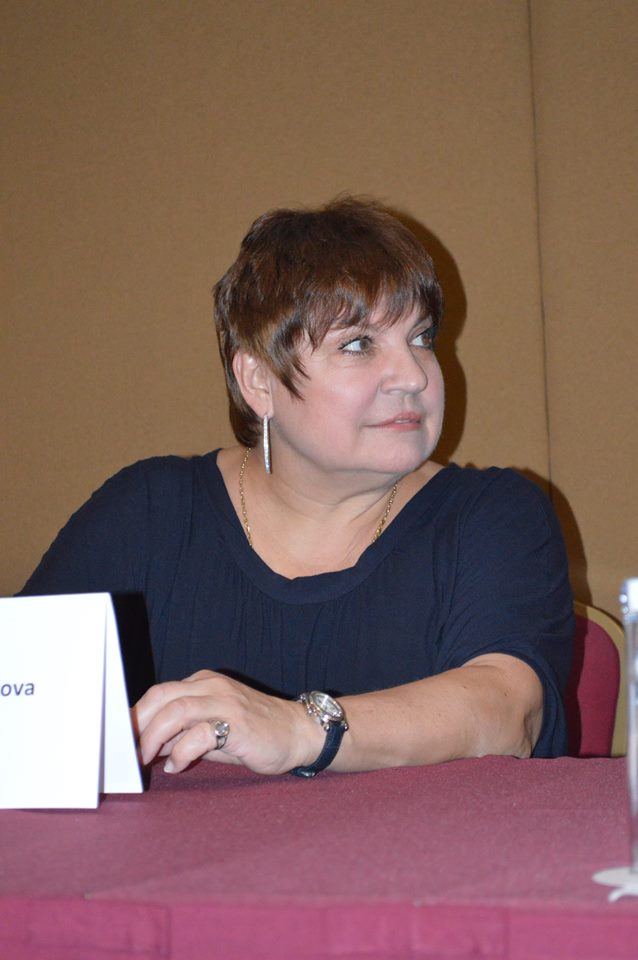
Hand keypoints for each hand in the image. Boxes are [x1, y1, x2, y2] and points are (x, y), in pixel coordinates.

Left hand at [132, 670, 322, 775]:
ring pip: (176, 710)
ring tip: (147, 759)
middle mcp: (212, 686)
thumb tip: (151, 747)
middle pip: (162, 696)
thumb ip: (183, 734)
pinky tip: (178, 766)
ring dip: (155, 737)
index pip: (160, 693)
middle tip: (129, 752)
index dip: (138, 716)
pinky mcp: (238, 722)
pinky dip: (182, 751)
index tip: (123, 739)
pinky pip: (200, 733)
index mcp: (203, 683)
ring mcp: (225, 702)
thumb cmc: (255, 734)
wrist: (299, 733)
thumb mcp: (213, 731)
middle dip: (140, 725)